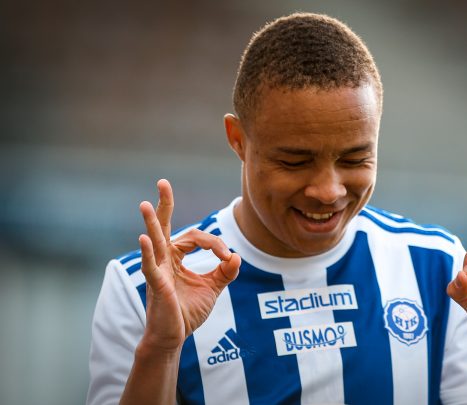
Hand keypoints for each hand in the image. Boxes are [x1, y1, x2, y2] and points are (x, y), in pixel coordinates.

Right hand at [138, 179, 240, 351]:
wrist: (174, 337)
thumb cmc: (187, 312)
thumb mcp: (213, 289)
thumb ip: (225, 272)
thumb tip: (236, 256)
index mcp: (177, 257)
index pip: (197, 238)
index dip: (215, 244)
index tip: (227, 257)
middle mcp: (164, 259)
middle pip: (165, 227)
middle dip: (164, 205)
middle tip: (162, 182)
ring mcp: (158, 270)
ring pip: (155, 242)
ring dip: (151, 223)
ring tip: (143, 203)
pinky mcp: (156, 285)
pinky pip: (150, 266)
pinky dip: (147, 252)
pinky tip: (145, 238)